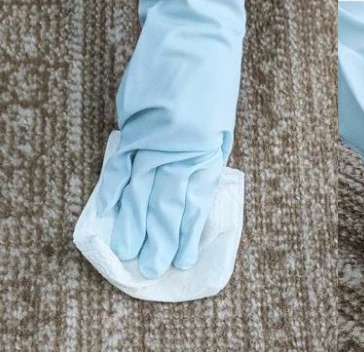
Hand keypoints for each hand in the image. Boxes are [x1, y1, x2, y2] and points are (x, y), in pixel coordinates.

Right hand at [98, 0, 245, 278]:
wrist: (195, 38)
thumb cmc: (215, 85)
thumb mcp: (220, 129)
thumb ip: (204, 164)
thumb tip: (191, 195)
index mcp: (205, 155)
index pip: (193, 207)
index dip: (185, 237)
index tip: (180, 261)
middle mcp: (178, 153)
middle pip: (164, 206)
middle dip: (158, 240)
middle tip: (149, 268)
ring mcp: (151, 140)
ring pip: (139, 191)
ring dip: (132, 224)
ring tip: (127, 253)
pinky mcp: (131, 126)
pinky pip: (118, 166)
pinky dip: (112, 191)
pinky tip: (108, 214)